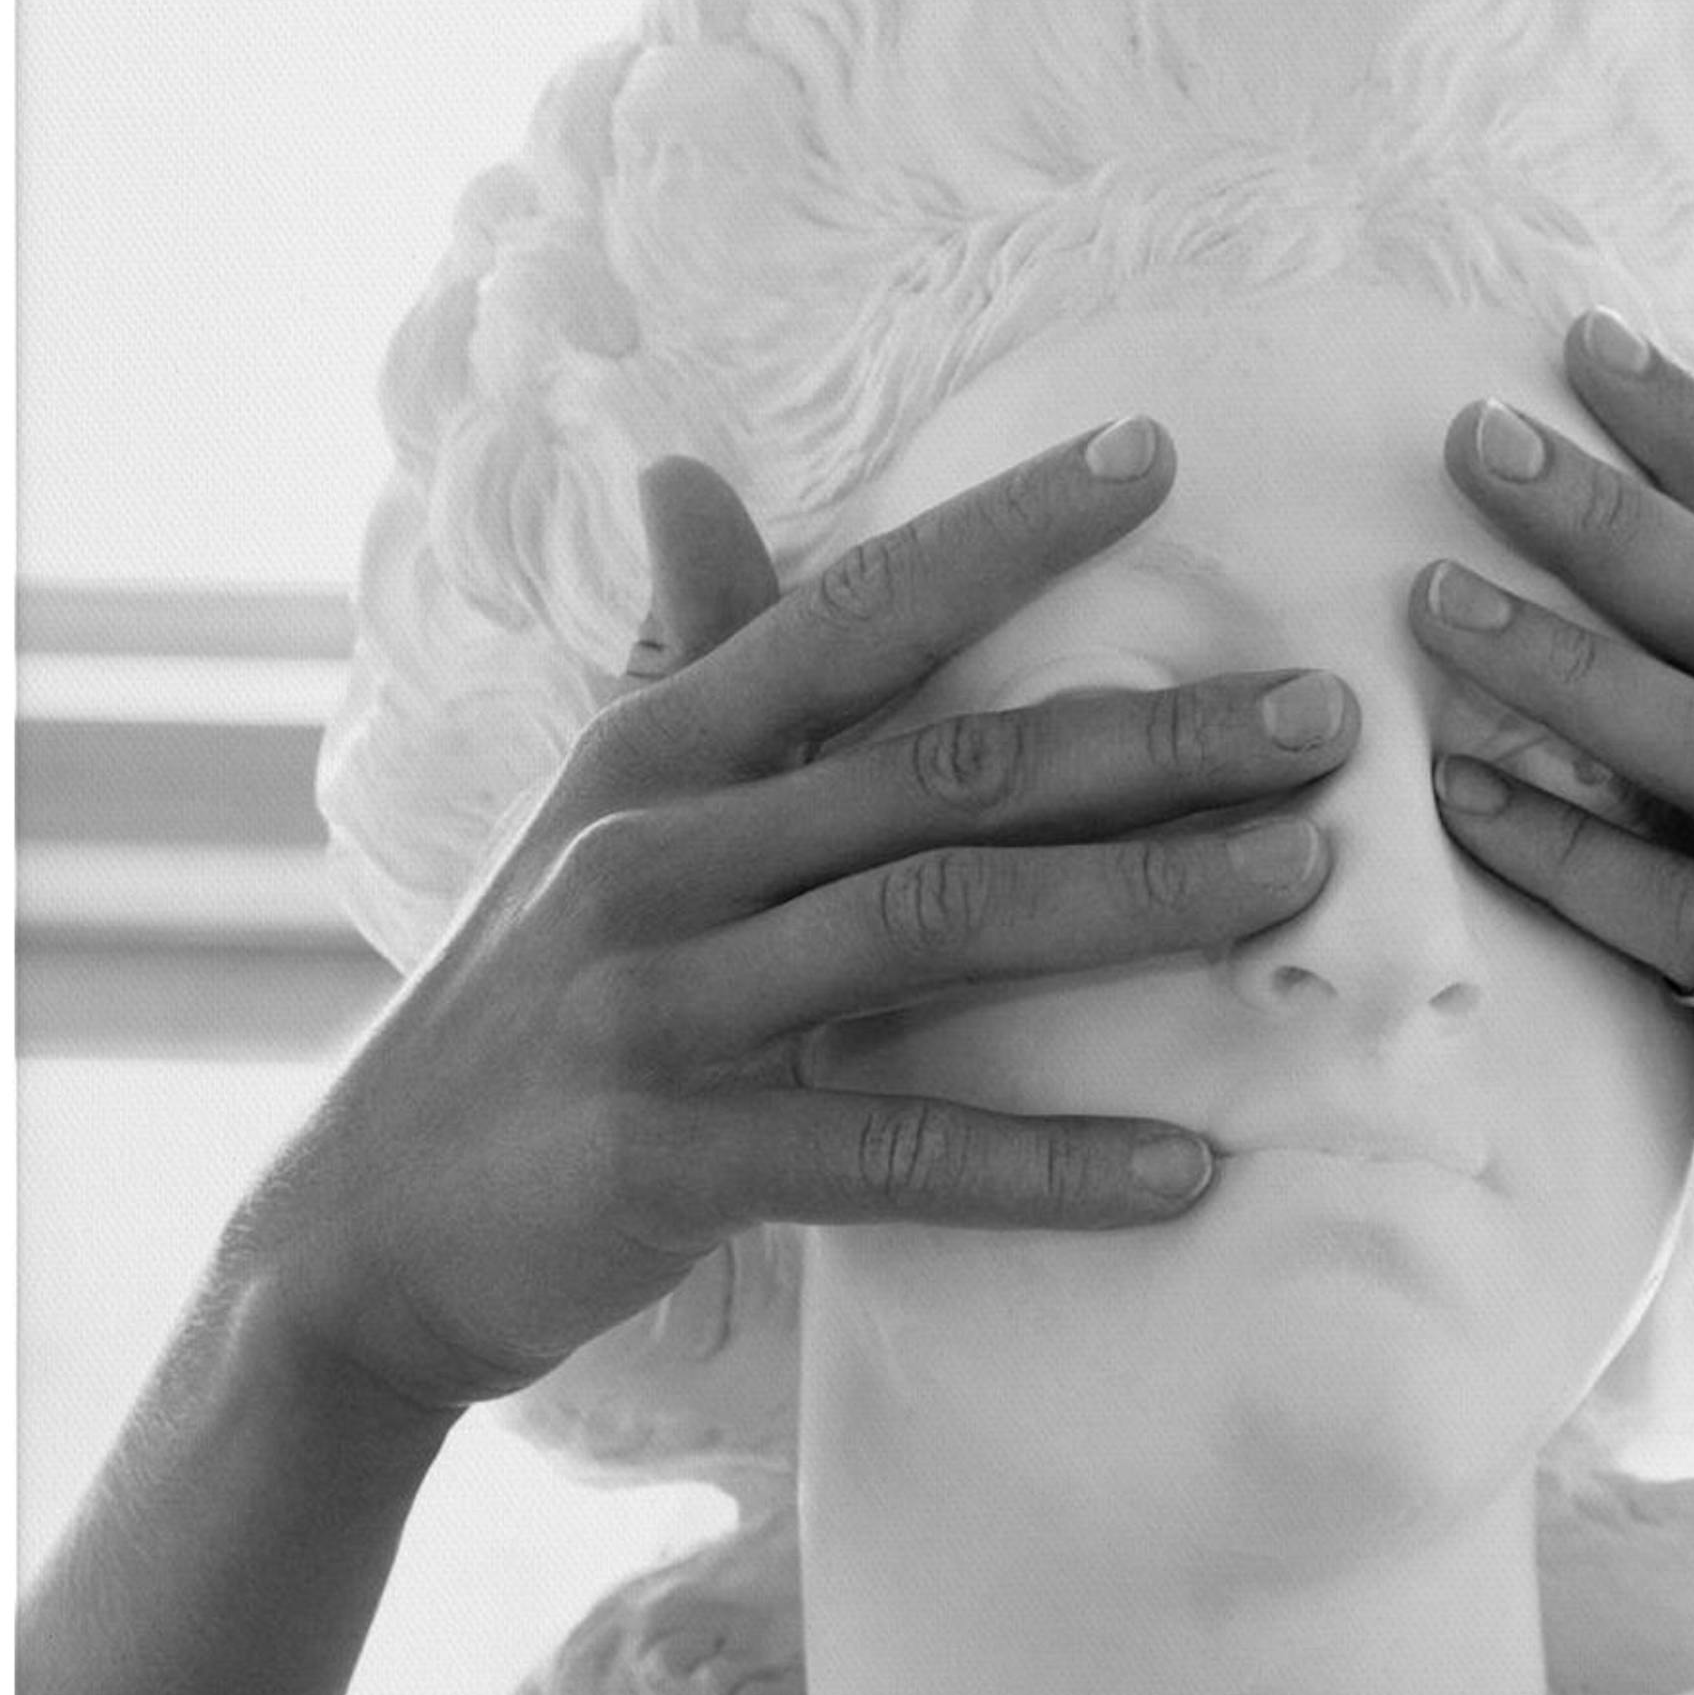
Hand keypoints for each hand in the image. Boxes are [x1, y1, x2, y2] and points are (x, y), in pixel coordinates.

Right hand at [226, 419, 1353, 1415]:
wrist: (365, 1237)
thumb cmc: (517, 1011)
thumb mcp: (585, 814)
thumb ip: (672, 656)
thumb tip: (683, 472)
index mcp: (647, 754)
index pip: (852, 614)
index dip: (1002, 532)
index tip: (1155, 457)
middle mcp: (652, 851)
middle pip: (945, 770)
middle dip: (1152, 738)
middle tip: (1328, 721)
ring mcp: (659, 1002)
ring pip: (942, 927)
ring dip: (1141, 902)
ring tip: (1299, 883)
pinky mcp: (672, 1156)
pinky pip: (894, 1149)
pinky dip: (1048, 1162)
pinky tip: (1184, 1167)